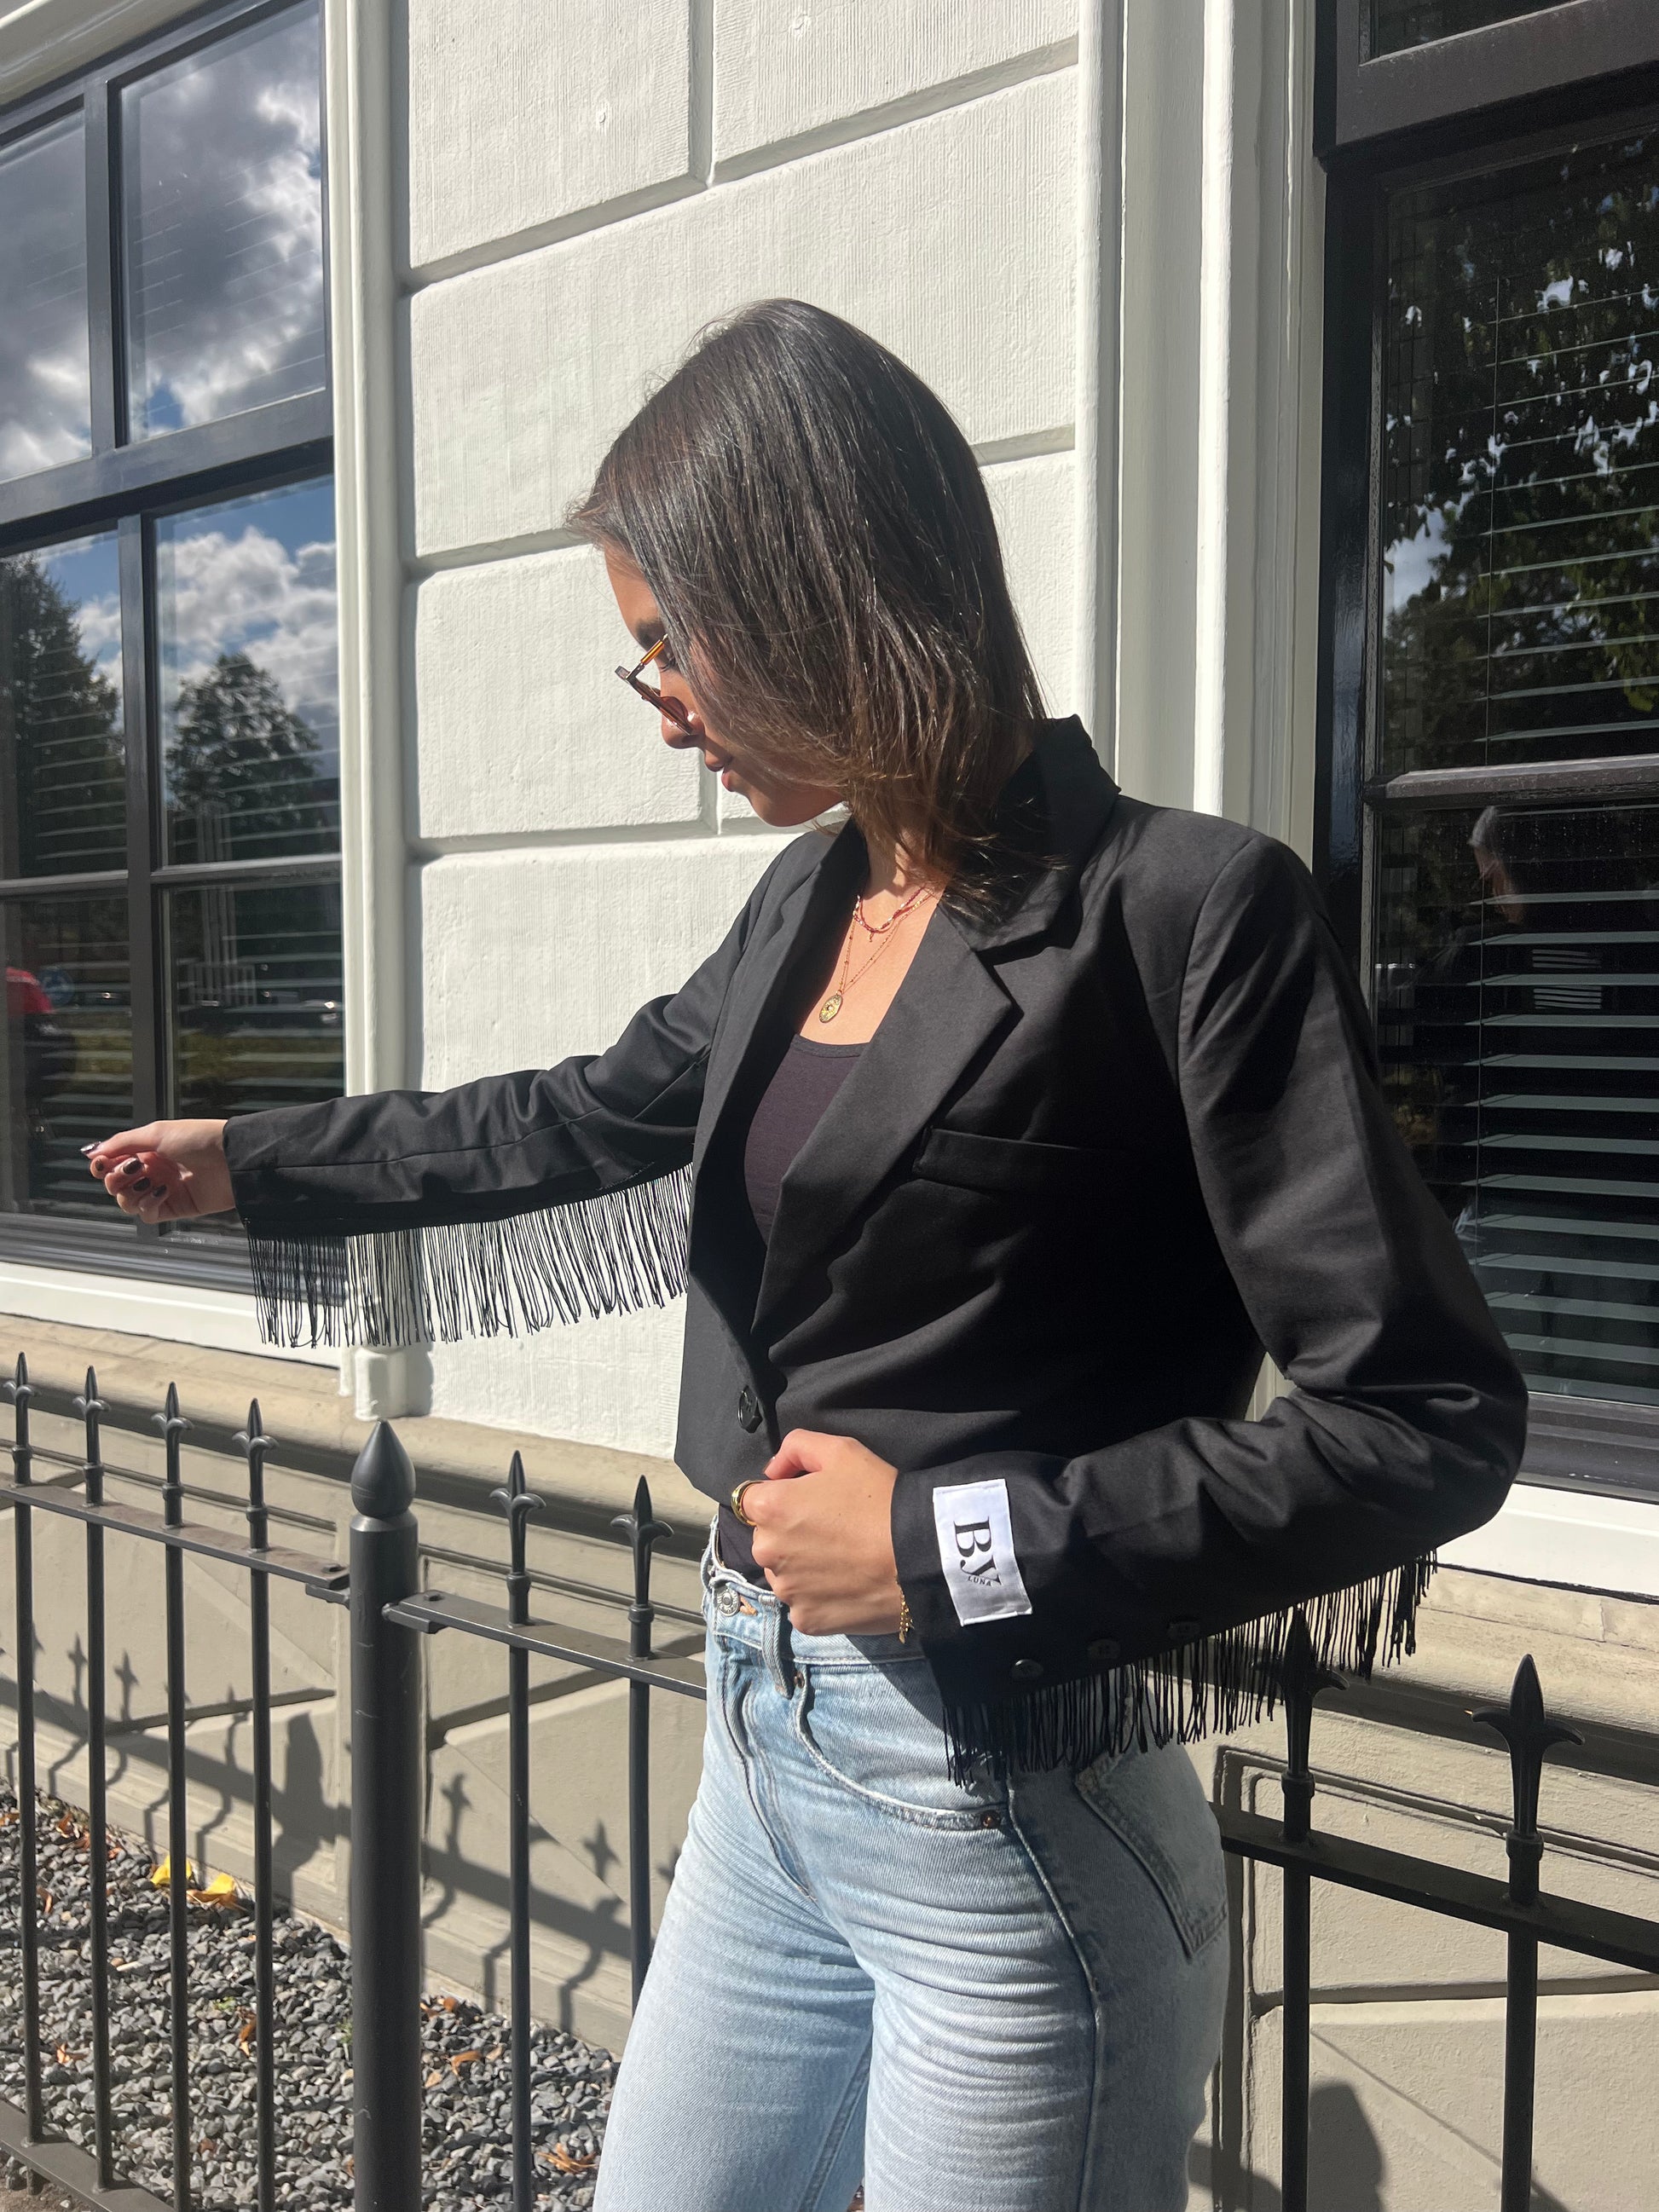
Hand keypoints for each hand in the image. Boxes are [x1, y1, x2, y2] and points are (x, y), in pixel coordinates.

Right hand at [86, 1120, 233, 1224]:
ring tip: (149, 1179)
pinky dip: (148, 1204)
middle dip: (115, 1178)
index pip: (110, 1163)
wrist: (231, 1159)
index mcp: (146, 1150)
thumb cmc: (199, 1139)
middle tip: (133, 1168)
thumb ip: (122, 1143)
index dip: (101, 1166)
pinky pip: (146, 1214)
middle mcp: (151, 1171)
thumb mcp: (157, 1133)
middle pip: (113, 1184)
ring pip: (126, 1202)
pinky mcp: (174, 1208)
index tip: (102, 1163)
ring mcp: (161, 1190)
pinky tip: (163, 1191)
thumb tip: (92, 1152)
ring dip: (130, 1192)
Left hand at [744, 1429, 903, 1635]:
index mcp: (769, 1509)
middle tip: (832, 1531)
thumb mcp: (841, 1450)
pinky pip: (803, 1605)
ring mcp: (786, 1591)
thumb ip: (796, 1447)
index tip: (810, 1503)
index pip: (753, 1500)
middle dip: (789, 1533)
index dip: (781, 1498)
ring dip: (801, 1567)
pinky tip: (847, 1586)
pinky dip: (819, 1597)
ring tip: (842, 1561)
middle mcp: (766, 1552)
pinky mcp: (806, 1621)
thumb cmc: (878, 1497)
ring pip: (784, 1574)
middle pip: (767, 1539)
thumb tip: (773, 1470)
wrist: (919, 1554)